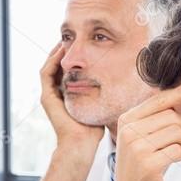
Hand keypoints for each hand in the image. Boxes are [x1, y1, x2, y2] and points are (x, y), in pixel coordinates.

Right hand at [36, 42, 104, 180]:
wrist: (82, 147)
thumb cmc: (98, 130)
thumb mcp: (106, 104)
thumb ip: (113, 92)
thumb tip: (134, 80)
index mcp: (71, 93)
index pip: (74, 67)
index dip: (81, 53)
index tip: (92, 41)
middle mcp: (58, 92)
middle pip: (61, 63)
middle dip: (69, 48)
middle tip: (78, 34)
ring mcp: (50, 94)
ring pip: (51, 64)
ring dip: (59, 50)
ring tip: (69, 37)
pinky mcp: (46, 98)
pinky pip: (46, 73)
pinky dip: (52, 60)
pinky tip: (62, 50)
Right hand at [115, 81, 180, 180]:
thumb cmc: (145, 164)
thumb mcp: (144, 137)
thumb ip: (157, 118)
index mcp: (127, 119)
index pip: (159, 99)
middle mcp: (128, 130)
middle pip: (173, 117)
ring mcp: (136, 147)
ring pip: (178, 132)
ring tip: (179, 151)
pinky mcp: (147, 163)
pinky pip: (178, 149)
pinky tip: (175, 160)